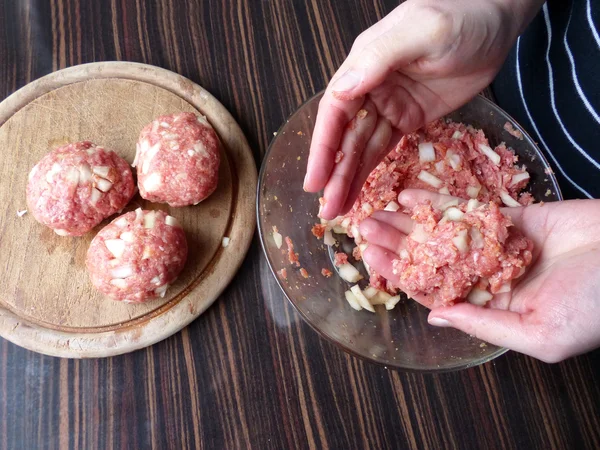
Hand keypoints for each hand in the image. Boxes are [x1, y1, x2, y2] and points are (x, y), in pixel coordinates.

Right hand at [304, 0, 543, 219]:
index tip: (314, 181)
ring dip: (350, 179)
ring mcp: (390, 105)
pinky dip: (371, 170)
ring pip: (363, 148)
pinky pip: (385, 148)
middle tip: (327, 210)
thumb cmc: (462, 15)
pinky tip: (359, 192)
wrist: (497, 20)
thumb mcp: (422, 31)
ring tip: (338, 211)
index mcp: (365, 65)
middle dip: (335, 174)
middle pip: (346, 137)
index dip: (323, 148)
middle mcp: (370, 88)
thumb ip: (380, 58)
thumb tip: (340, 89)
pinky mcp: (410, 118)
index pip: (335, 111)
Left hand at [359, 189, 599, 362]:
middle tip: (363, 228)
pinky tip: (408, 195)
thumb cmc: (596, 308)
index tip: (371, 260)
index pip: (434, 291)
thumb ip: (484, 323)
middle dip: (396, 244)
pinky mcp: (512, 217)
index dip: (400, 275)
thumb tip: (434, 319)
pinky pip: (468, 208)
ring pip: (443, 232)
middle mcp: (488, 276)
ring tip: (375, 209)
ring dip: (408, 221)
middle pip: (431, 259)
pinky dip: (439, 201)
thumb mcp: (539, 333)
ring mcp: (498, 245)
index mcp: (492, 308)